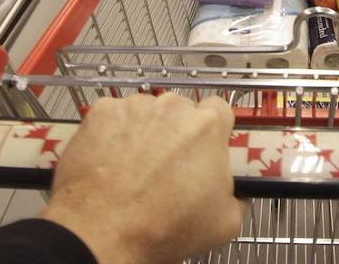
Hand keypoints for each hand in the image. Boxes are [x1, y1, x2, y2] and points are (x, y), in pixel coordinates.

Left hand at [41, 93, 244, 263]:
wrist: (103, 232)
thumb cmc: (164, 227)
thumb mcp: (224, 223)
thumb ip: (237, 196)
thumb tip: (234, 193)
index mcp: (208, 125)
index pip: (220, 110)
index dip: (213, 130)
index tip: (205, 149)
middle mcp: (172, 106)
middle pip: (181, 111)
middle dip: (177, 133)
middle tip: (168, 167)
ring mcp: (134, 106)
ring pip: (146, 113)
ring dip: (145, 132)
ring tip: (134, 168)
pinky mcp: (101, 112)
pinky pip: (114, 118)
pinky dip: (113, 134)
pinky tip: (110, 162)